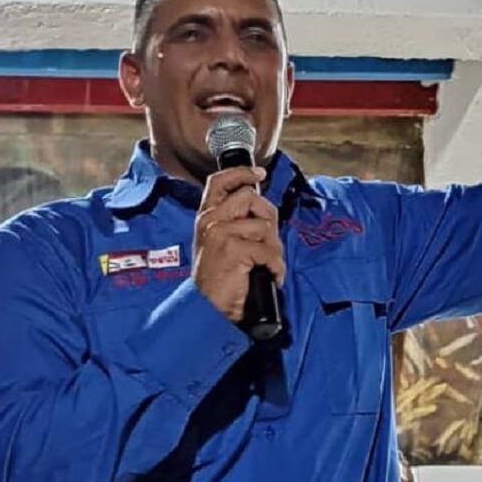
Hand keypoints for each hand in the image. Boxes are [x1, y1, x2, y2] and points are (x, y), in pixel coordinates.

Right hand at [192, 166, 285, 322]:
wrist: (207, 309)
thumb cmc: (219, 279)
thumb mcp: (220, 243)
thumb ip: (235, 221)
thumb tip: (261, 209)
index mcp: (206, 217)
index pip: (219, 181)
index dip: (241, 172)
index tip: (259, 172)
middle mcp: (210, 220)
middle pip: (251, 197)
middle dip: (267, 218)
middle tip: (267, 241)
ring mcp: (220, 232)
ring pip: (264, 225)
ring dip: (273, 248)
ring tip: (265, 264)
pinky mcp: (234, 248)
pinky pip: (269, 250)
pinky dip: (275, 266)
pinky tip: (268, 275)